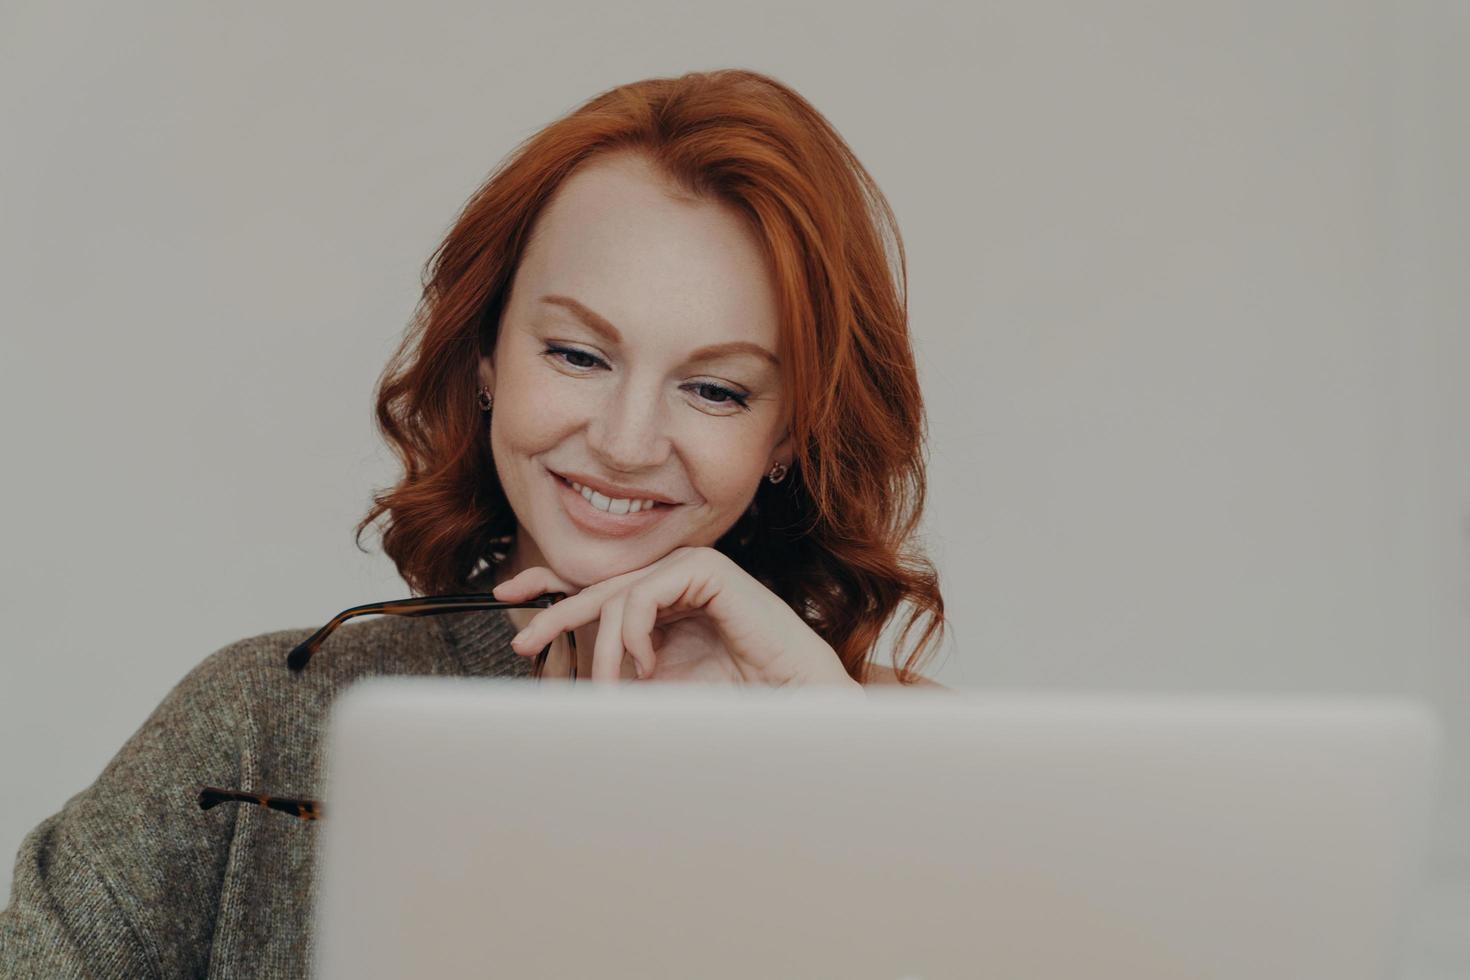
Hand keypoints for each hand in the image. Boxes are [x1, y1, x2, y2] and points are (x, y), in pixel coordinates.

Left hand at [492, 546, 858, 688]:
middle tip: (525, 642)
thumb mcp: (655, 685)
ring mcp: (689, 569)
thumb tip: (564, 678)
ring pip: (616, 595)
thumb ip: (618, 670)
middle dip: (556, 613)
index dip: (551, 589)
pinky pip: (643, 593)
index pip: (600, 588)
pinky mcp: (704, 569)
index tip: (508, 597)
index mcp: (664, 602)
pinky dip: (633, 632)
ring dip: (605, 647)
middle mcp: (673, 579)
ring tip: (612, 687)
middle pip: (597, 586)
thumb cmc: (733, 699)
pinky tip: (644, 666)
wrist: (789, 702)